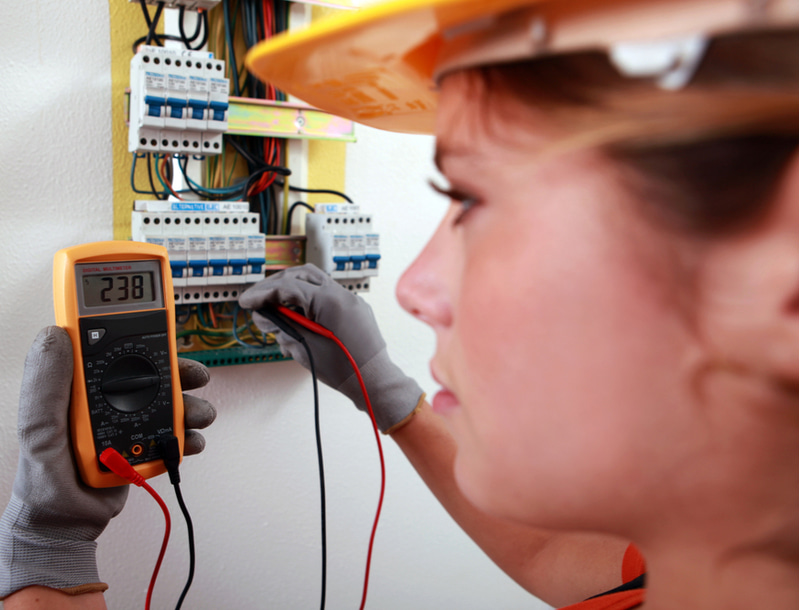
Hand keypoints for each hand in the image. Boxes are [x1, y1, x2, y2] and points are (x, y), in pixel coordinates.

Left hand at [0, 326, 215, 598]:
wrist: (65, 525)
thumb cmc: (43, 479)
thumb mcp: (39, 429)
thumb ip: (46, 385)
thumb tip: (55, 335)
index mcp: (81, 387)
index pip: (111, 349)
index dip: (138, 334)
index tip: (160, 330)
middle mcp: (108, 400)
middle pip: (152, 373)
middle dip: (180, 372)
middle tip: (197, 375)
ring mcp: (129, 423)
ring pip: (170, 403)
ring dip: (191, 406)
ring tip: (198, 416)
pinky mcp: (145, 446)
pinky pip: (174, 435)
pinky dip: (189, 437)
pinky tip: (190, 442)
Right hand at [239, 264, 423, 432]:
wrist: (374, 382)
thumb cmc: (342, 369)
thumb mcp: (303, 347)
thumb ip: (281, 326)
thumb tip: (263, 315)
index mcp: (330, 300)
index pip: (288, 287)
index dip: (262, 294)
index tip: (246, 302)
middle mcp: (342, 294)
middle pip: (302, 275)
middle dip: (277, 286)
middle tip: (259, 301)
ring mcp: (351, 301)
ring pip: (315, 284)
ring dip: (293, 295)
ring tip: (277, 316)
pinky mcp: (355, 310)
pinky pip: (327, 299)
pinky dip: (309, 305)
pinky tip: (297, 325)